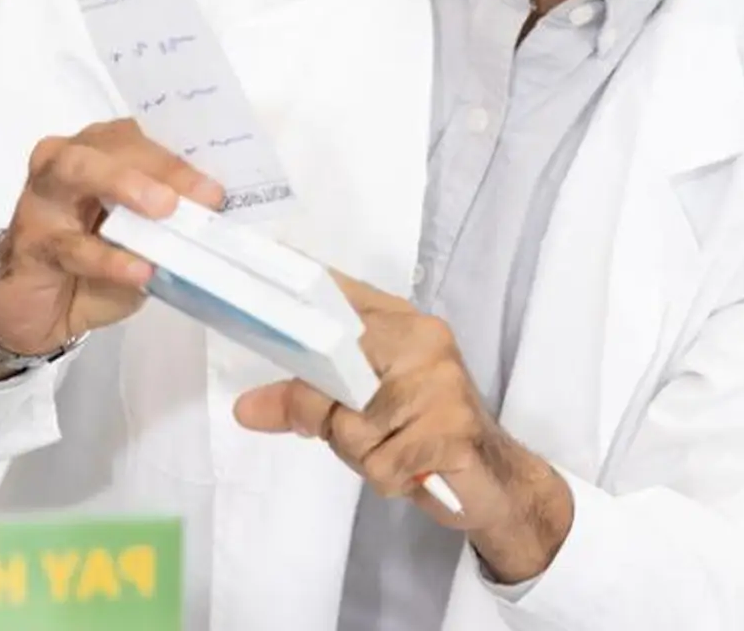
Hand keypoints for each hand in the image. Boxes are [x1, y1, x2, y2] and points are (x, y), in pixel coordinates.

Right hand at [0, 119, 225, 379]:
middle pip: (114, 144)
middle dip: (162, 165)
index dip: (187, 155)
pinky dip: (107, 257)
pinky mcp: (29, 240)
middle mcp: (71, 159)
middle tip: (201, 195)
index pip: (149, 136)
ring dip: (124, 184)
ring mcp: (43, 197)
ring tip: (164, 209)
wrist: (46, 310)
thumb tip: (217, 212)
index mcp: (108, 149)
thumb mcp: (148, 238)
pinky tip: (138, 270)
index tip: (221, 184)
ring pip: (77, 170)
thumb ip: (177, 218)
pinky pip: (69, 243)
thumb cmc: (102, 259)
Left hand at [232, 274, 574, 584]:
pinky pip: (382, 464)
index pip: (342, 297)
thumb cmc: (424, 440)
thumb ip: (308, 403)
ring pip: (355, 425)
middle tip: (355, 433)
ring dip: (364, 455)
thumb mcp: (360, 420)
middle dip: (330, 413)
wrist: (498, 480)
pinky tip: (415, 472)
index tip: (265, 263)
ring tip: (397, 455)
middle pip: (335, 366)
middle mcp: (425, 342)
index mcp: (404, 326)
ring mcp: (441, 383)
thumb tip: (245, 408)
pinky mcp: (451, 428)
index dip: (304, 291)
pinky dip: (389, 480)